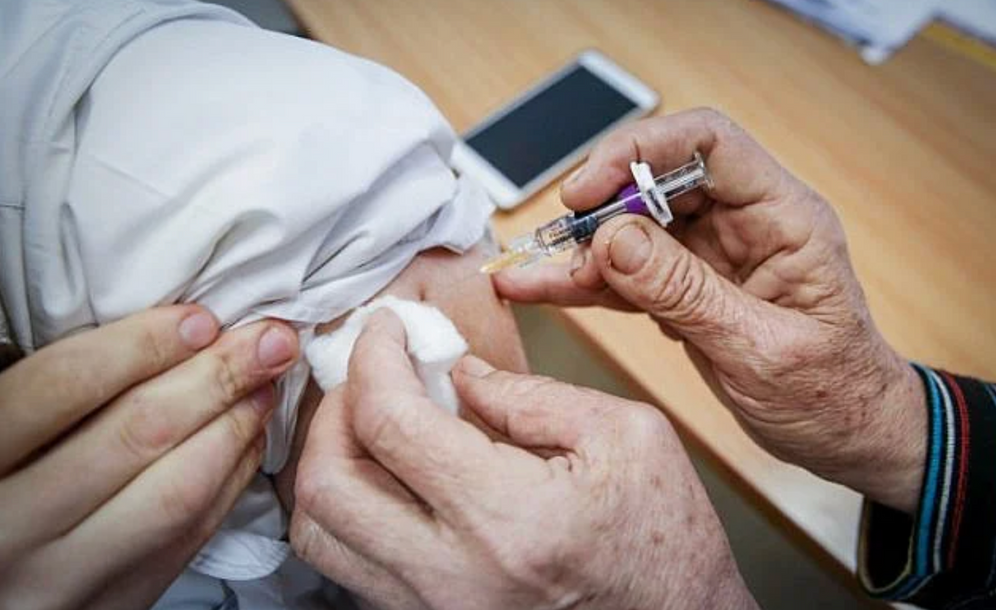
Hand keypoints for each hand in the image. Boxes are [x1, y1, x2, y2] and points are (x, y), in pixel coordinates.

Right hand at [0, 305, 298, 609]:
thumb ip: (51, 392)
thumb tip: (163, 332)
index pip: (64, 386)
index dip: (142, 346)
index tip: (201, 320)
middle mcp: (10, 528)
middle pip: (138, 435)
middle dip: (217, 378)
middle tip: (270, 341)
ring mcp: (60, 577)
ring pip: (177, 493)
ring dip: (235, 429)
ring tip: (266, 386)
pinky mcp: (111, 605)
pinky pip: (188, 538)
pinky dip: (230, 480)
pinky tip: (248, 439)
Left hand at [290, 311, 755, 609]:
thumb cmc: (663, 543)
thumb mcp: (627, 438)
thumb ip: (532, 397)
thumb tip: (458, 372)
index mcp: (508, 517)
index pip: (391, 422)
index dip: (374, 357)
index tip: (387, 328)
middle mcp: (451, 574)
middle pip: (327, 483)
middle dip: (332, 407)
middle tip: (367, 371)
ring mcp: (431, 608)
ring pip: (319, 533)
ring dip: (328, 460)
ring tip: (368, 419)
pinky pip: (349, 562)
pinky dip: (347, 505)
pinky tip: (385, 472)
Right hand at [494, 108, 925, 513]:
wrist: (846, 434)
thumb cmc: (834, 392)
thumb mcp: (760, 349)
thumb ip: (686, 293)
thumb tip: (615, 239)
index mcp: (782, 219)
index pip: (707, 145)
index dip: (641, 151)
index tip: (589, 189)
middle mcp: (744, 225)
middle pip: (659, 180)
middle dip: (602, 207)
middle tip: (563, 244)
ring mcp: (712, 256)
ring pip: (635, 226)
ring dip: (584, 247)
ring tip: (535, 272)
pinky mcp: (687, 288)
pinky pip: (629, 273)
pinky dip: (588, 282)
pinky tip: (545, 287)